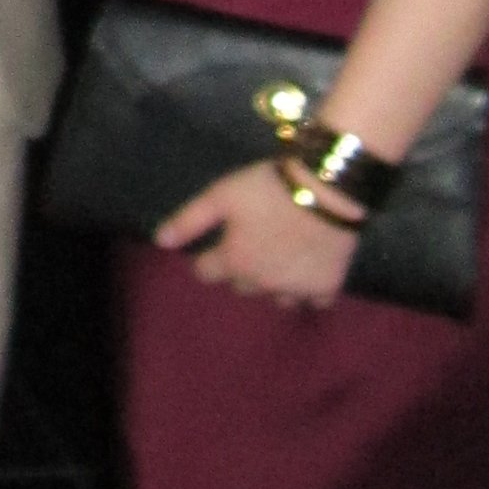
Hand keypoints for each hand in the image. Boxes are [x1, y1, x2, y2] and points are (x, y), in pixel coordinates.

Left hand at [155, 163, 357, 307]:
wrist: (328, 189)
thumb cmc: (269, 188)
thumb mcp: (221, 195)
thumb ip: (189, 220)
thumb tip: (160, 241)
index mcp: (234, 262)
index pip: (205, 272)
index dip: (207, 257)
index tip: (218, 244)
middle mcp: (262, 284)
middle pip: (241, 285)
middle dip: (242, 269)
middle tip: (253, 243)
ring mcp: (296, 289)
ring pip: (277, 297)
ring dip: (274, 283)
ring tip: (281, 257)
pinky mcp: (327, 288)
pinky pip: (313, 300)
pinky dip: (309, 290)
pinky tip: (309, 269)